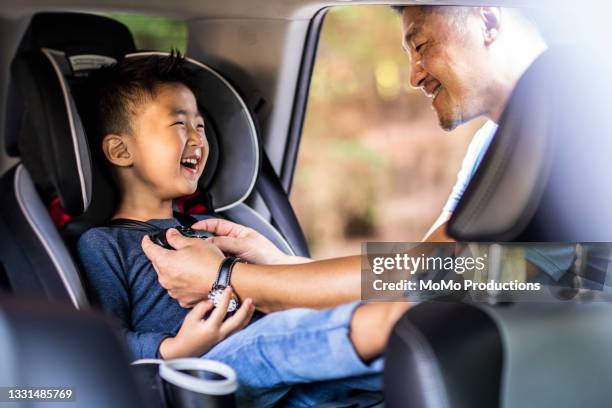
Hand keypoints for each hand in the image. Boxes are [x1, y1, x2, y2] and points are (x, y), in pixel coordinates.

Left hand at [142, 228, 223, 307]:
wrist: (224, 281)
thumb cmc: (209, 261)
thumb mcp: (193, 242)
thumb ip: (176, 238)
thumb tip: (169, 234)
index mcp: (165, 262)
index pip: (149, 250)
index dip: (147, 242)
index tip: (147, 239)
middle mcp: (165, 278)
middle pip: (157, 264)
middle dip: (163, 256)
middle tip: (174, 250)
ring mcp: (173, 290)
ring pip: (167, 277)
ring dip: (172, 270)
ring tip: (187, 265)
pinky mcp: (182, 299)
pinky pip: (176, 288)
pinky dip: (180, 282)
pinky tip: (191, 278)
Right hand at [159, 288, 254, 358]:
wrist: (185, 350)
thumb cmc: (186, 333)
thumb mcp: (191, 317)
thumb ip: (202, 307)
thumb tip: (213, 301)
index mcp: (211, 328)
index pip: (222, 309)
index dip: (226, 298)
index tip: (229, 288)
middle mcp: (220, 334)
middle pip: (237, 321)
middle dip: (245, 310)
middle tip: (250, 299)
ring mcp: (223, 338)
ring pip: (240, 327)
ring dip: (247, 316)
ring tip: (251, 306)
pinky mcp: (224, 340)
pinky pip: (237, 330)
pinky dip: (243, 322)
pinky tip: (245, 315)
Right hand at [192, 219, 309, 264]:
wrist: (276, 270)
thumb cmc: (267, 255)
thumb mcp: (244, 244)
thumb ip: (226, 242)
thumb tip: (207, 243)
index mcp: (237, 232)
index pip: (216, 225)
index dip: (203, 225)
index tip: (192, 229)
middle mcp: (233, 243)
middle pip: (213, 240)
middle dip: (203, 243)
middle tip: (193, 247)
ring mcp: (232, 256)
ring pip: (214, 254)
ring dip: (209, 256)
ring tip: (201, 258)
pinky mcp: (231, 268)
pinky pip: (219, 265)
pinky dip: (213, 266)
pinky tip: (210, 268)